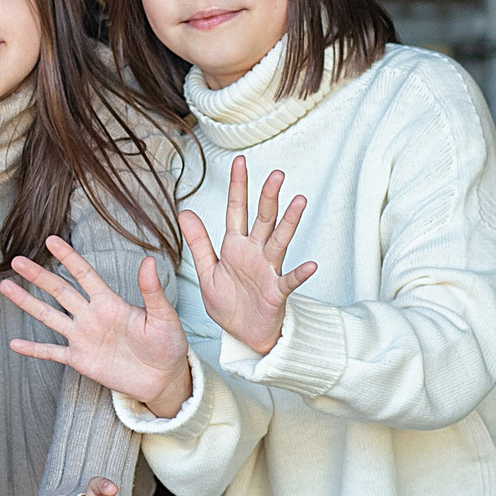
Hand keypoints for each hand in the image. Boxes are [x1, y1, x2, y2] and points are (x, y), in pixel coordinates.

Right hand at [1, 236, 196, 415]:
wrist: (164, 378)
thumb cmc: (168, 344)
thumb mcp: (162, 316)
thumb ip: (151, 291)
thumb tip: (149, 261)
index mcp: (110, 302)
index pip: (84, 274)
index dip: (68, 257)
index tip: (51, 240)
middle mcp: (91, 316)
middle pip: (59, 291)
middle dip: (38, 276)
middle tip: (17, 260)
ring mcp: (83, 337)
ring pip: (49, 316)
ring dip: (27, 302)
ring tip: (6, 287)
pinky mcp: (80, 360)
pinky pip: (52, 353)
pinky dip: (33, 349)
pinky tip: (14, 344)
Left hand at [183, 156, 316, 356]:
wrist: (242, 334)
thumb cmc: (228, 302)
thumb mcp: (207, 270)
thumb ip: (198, 241)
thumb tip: (184, 212)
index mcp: (235, 246)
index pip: (236, 210)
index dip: (238, 186)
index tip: (240, 161)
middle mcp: (254, 253)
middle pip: (263, 220)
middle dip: (268, 197)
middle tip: (276, 174)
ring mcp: (268, 271)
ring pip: (279, 242)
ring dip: (289, 223)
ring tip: (299, 201)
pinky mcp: (277, 292)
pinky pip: (289, 281)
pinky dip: (300, 273)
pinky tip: (311, 265)